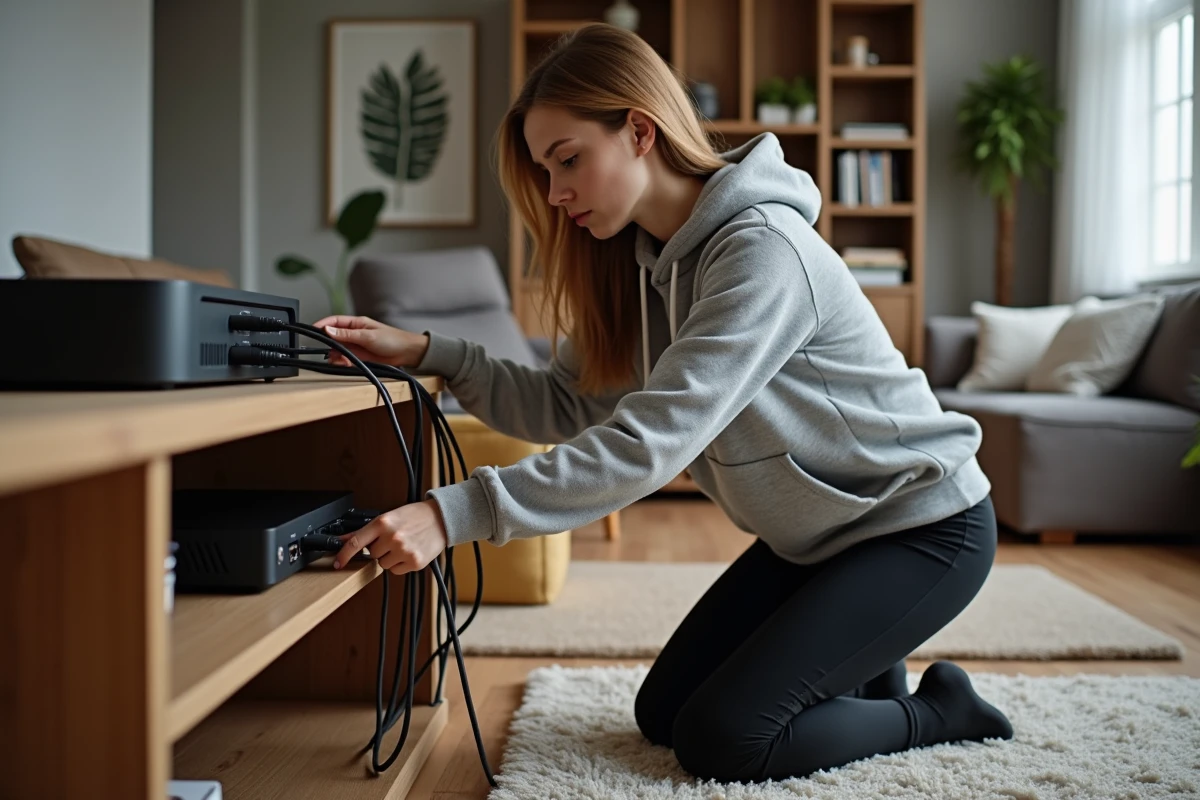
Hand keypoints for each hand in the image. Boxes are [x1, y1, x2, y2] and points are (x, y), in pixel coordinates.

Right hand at [311, 314, 429, 368]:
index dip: (322, 325)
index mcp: (356, 323)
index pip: (334, 321)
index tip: (313, 330)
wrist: (408, 353)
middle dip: (329, 344)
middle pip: (333, 337)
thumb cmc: (393, 340)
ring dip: (336, 355)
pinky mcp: (360, 357)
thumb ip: (347, 335)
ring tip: (340, 360)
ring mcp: (357, 346)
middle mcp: (354, 334)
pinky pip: (346, 359)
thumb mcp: (368, 336)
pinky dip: (343, 362)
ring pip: (338, 350)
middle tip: (328, 351)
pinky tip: (346, 364)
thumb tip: (328, 330)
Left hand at [334, 499, 448, 574]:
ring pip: (383, 565)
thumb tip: (343, 540)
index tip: (338, 563)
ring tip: (403, 545)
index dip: (344, 555)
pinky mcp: (414, 562)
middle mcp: (392, 537)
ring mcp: (404, 551)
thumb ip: (365, 531)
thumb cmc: (414, 516)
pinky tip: (409, 552)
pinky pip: (396, 571)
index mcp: (383, 523)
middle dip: (379, 549)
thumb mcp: (388, 518)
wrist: (440, 519)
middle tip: (392, 540)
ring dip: (390, 558)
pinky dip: (400, 564)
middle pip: (371, 555)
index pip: (356, 542)